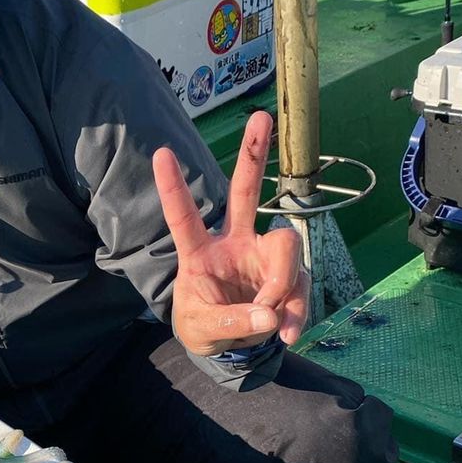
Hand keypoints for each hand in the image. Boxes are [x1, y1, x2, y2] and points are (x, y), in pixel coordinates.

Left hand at [154, 110, 308, 357]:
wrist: (230, 345)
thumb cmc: (204, 324)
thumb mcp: (204, 330)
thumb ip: (232, 322)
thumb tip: (268, 314)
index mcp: (200, 252)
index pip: (184, 217)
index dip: (173, 188)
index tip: (161, 153)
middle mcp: (234, 242)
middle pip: (245, 192)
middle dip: (253, 155)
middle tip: (260, 117)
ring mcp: (263, 255)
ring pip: (285, 245)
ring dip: (282, 283)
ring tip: (271, 321)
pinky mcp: (287, 277)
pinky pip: (300, 287)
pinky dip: (297, 312)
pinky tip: (289, 333)